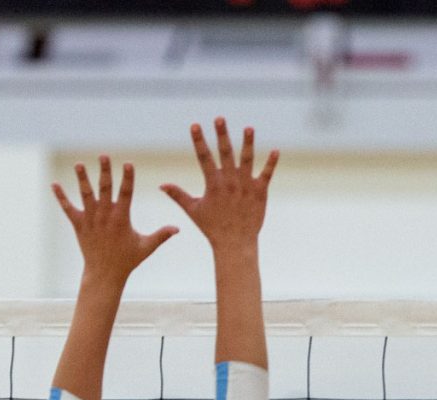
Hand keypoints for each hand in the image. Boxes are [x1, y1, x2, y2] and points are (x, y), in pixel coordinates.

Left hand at [52, 157, 177, 284]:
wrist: (105, 273)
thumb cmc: (127, 260)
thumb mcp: (146, 247)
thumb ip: (161, 236)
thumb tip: (178, 228)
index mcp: (122, 218)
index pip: (126, 193)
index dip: (127, 178)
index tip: (128, 163)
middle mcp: (105, 216)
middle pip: (104, 188)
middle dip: (104, 171)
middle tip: (103, 155)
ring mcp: (90, 219)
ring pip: (85, 195)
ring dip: (82, 179)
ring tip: (79, 165)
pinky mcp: (78, 225)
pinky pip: (68, 208)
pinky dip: (60, 197)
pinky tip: (54, 184)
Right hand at [161, 118, 278, 253]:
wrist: (235, 243)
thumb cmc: (212, 227)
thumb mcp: (193, 210)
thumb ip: (178, 195)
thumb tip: (161, 184)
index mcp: (213, 184)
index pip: (204, 157)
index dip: (199, 140)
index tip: (195, 125)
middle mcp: (230, 182)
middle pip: (226, 154)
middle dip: (222, 135)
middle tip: (219, 118)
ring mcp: (246, 186)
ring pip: (247, 160)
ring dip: (248, 143)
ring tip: (248, 128)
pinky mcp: (260, 192)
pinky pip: (266, 174)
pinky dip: (271, 163)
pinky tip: (276, 151)